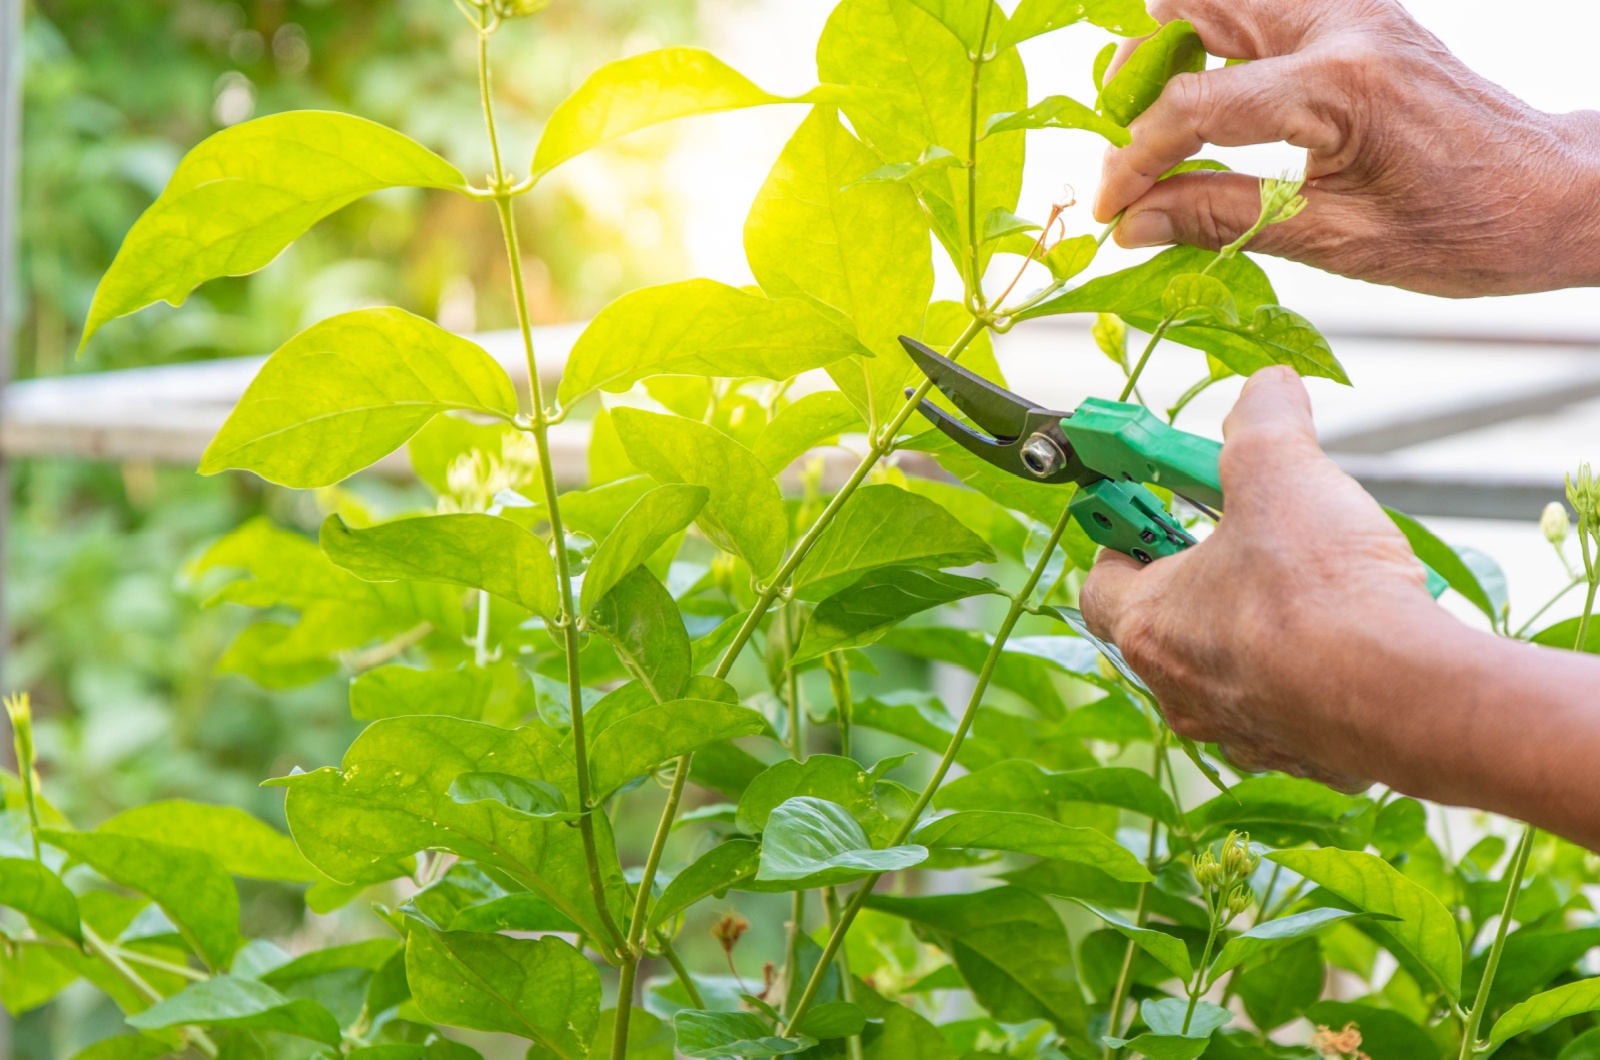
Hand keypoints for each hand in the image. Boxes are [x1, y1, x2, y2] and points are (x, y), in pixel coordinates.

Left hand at [1079, 367, 1438, 790]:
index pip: (1100, 586)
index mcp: (1148, 628)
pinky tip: (1352, 640)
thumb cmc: (1322, 591)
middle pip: (1167, 628)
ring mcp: (1239, 732)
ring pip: (1228, 671)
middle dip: (1201, 580)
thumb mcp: (1280, 471)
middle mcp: (1180, 691)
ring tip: (1308, 585)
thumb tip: (1267, 388)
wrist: (1406, 696)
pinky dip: (1308, 674)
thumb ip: (1263, 420)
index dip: (1123, 541)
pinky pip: (1290, 708)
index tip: (1155, 513)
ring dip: (1255, 629)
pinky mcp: (1302, 756)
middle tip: (1244, 540)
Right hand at [1093, 0, 1599, 296]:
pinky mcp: (1363, 20)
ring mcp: (1356, 14)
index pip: (1196, 107)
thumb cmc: (1468, 227)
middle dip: (1141, 72)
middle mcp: (1345, 27)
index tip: (1107, 206)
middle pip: (1199, 6)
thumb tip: (1137, 223)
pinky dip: (1224, 44)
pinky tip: (1215, 100)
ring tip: (1159, 115)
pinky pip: (1268, 10)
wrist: (1556, 195)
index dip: (1134, 161)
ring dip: (1181, 45)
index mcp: (1339, 86)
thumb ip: (1221, 220)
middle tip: (1122, 137)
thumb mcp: (1334, 240)